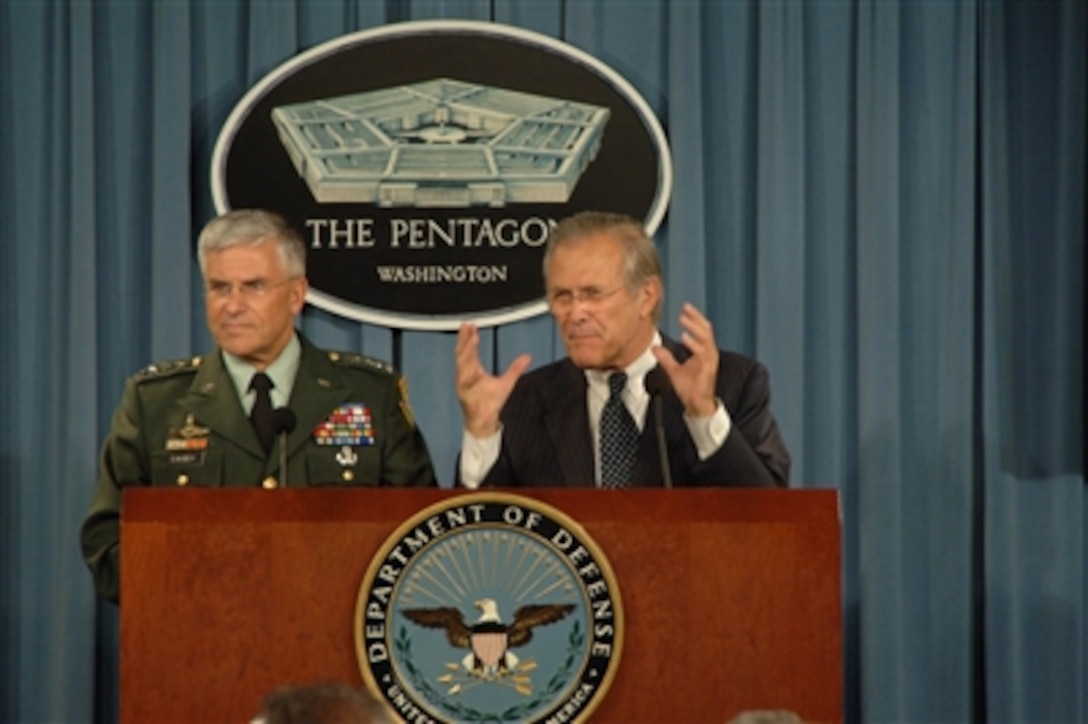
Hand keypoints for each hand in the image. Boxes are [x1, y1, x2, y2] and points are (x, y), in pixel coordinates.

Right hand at [455, 322, 531, 436]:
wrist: (483, 421)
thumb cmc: (490, 403)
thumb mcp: (507, 383)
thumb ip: (516, 369)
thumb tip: (527, 357)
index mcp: (473, 370)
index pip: (470, 351)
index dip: (470, 338)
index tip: (472, 326)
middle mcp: (466, 375)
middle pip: (463, 353)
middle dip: (464, 340)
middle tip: (467, 326)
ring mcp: (463, 383)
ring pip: (461, 363)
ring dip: (464, 350)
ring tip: (468, 338)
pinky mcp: (464, 392)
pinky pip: (463, 378)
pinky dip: (463, 369)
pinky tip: (465, 359)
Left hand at [652, 303, 719, 416]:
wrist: (696, 404)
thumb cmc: (690, 388)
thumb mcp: (674, 370)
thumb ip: (666, 358)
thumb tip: (654, 347)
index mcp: (703, 351)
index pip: (701, 330)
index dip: (694, 318)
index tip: (684, 308)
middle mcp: (709, 353)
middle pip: (706, 330)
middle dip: (696, 318)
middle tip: (685, 308)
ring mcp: (709, 360)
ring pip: (706, 338)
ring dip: (694, 327)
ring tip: (683, 320)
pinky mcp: (708, 369)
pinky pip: (702, 353)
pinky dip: (694, 344)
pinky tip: (685, 337)